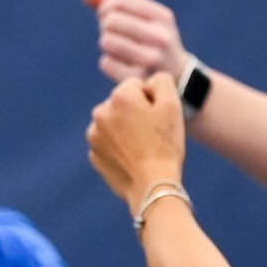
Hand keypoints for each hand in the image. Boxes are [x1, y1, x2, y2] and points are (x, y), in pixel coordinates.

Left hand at [77, 0, 188, 83]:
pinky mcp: (138, 78)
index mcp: (162, 17)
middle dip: (105, 25)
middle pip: (111, 20)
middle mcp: (160, 37)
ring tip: (117, 47)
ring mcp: (150, 59)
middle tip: (113, 32)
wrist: (175, 76)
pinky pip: (105, 63)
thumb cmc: (149, 39)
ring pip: (106, 41)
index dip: (106, 5)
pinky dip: (108, 63)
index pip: (121, 0)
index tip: (106, 14)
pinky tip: (121, 65)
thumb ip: (111, 0)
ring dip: (106, 43)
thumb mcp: (142, 17)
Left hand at [86, 73, 185, 206]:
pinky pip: (109, 144)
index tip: (158, 119)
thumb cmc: (165, 144)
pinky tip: (133, 158)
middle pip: (123, 104)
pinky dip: (119, 148)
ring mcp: (94, 136)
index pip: (137, 86)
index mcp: (119, 96)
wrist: (152, 185)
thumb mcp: (172, 104)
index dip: (152, 100)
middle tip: (152, 134)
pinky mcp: (94, 155)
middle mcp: (100, 112)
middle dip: (136, 113)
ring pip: (114, 124)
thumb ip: (161, 81)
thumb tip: (148, 83)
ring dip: (126, 130)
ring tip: (143, 147)